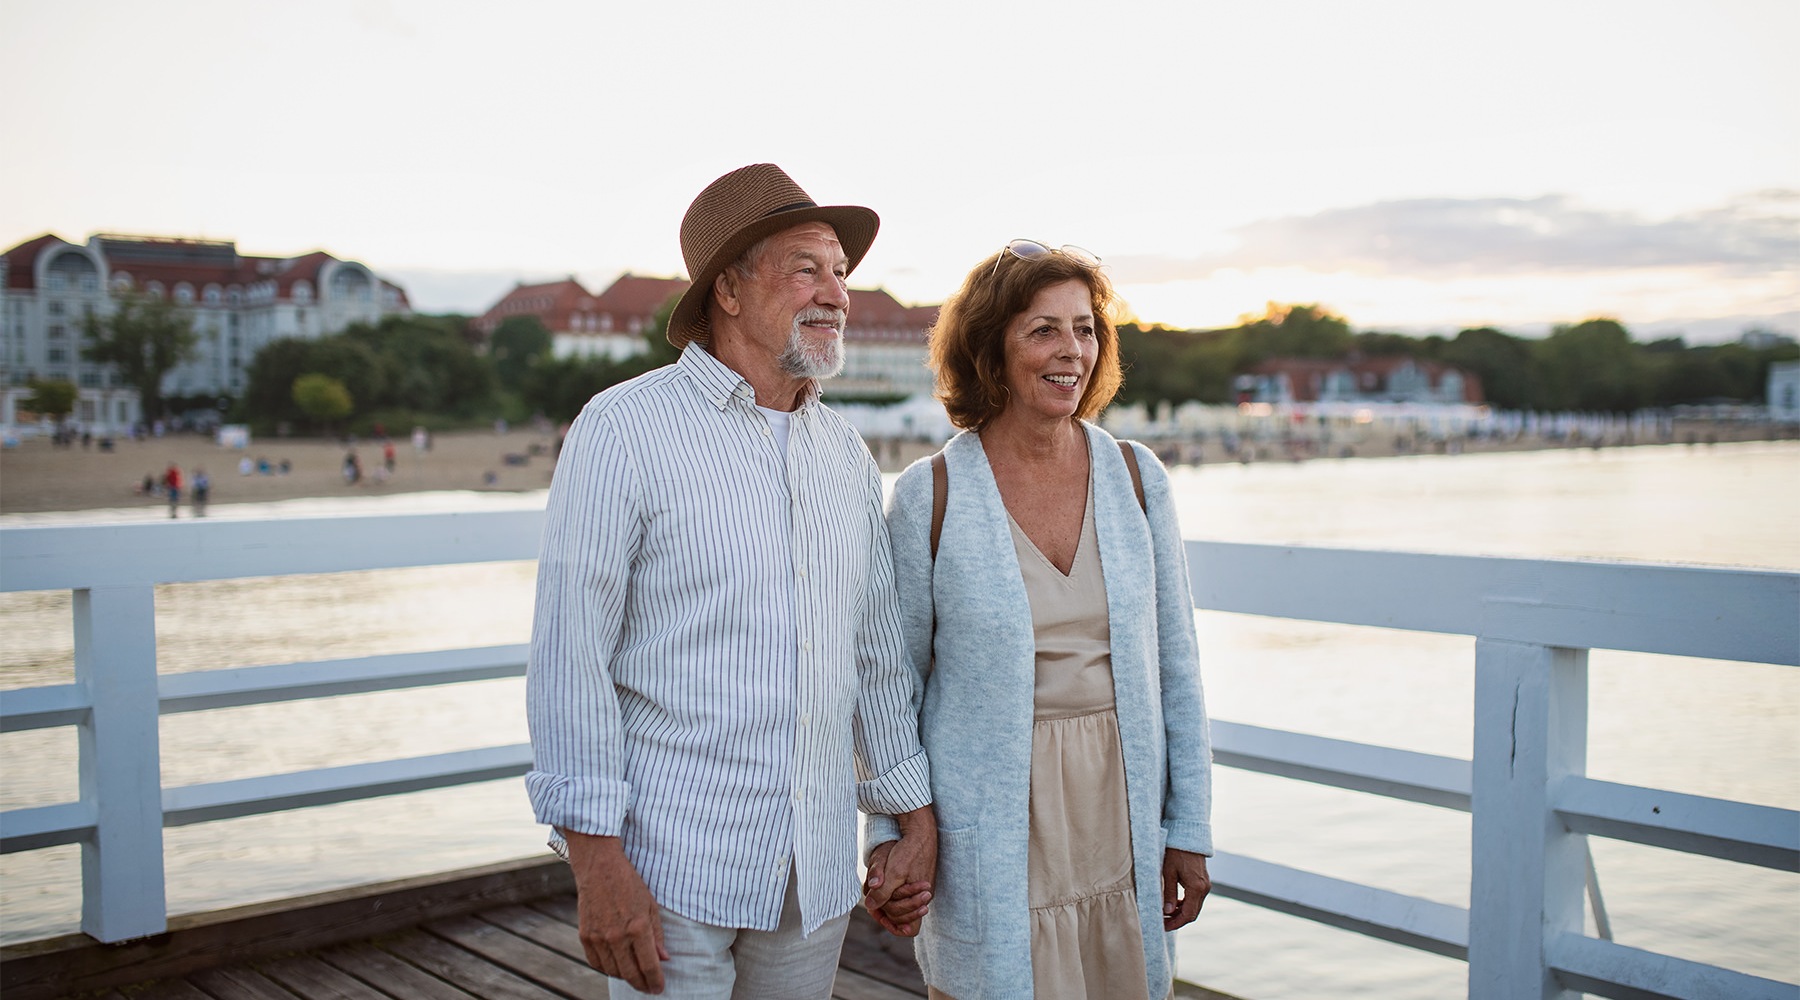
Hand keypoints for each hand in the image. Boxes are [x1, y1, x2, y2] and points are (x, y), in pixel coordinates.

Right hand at [563, 830, 669, 992]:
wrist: (599, 868)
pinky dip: (607, 970)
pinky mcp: (585, 935)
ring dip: (625, 978)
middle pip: (631, 974)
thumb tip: (663, 959)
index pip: (649, 966)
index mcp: (638, 927)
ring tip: (635, 978)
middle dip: (642, 985)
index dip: (655, 981)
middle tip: (649, 988)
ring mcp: (599, 937)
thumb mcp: (650, 906)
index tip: (659, 988)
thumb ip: (657, 935)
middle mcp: (617, 936)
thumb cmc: (629, 884)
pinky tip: (616, 968)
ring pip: (613, 972)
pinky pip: (596, 963)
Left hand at [863, 805, 936, 935]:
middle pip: (901, 917)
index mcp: (920, 899)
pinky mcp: (916, 880)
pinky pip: (901, 892)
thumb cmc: (909, 851)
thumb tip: (870, 906)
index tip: (880, 916)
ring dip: (887, 899)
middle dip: (886, 911)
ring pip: (899, 904)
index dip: (895, 927)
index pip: (910, 928)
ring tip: (876, 887)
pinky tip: (881, 880)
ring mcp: (920, 890)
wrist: (921, 830)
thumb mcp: (894, 871)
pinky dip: (890, 889)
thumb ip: (883, 892)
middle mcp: (922, 898)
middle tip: (873, 903)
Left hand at [1162, 848, 1210, 930]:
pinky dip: (1185, 904)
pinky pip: (1195, 899)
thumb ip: (1169, 893)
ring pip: (1194, 907)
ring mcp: (1205, 885)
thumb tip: (1167, 912)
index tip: (1163, 926)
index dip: (1176, 923)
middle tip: (1162, 923)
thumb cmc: (1175, 852)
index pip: (1188, 914)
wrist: (1188, 836)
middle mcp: (1204, 888)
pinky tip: (1174, 904)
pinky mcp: (1203, 882)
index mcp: (1196, 888)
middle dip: (1178, 920)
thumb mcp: (1168, 872)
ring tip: (1165, 915)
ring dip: (1181, 913)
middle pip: (1193, 913)